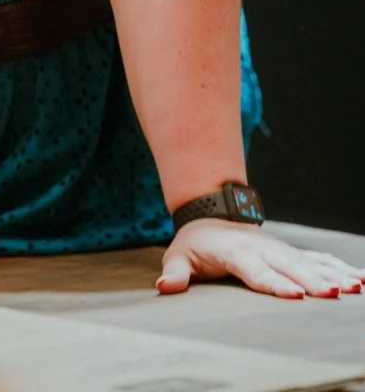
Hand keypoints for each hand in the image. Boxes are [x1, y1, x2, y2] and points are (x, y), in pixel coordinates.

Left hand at [157, 220, 364, 297]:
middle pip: (289, 266)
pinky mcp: (290, 252)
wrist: (211, 215)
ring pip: (309, 261)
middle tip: (333, 294)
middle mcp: (262, 248)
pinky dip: (340, 267)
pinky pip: (319, 258)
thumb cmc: (195, 243)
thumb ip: (175, 272)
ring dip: (333, 274)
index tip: (294, 295)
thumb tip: (165, 286)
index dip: (274, 283)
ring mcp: (279, 248)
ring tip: (354, 287)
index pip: (255, 270)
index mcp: (235, 251)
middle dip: (312, 281)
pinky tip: (360, 279)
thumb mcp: (178, 254)